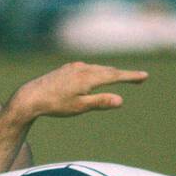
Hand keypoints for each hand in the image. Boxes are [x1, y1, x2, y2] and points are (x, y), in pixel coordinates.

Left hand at [8, 62, 146, 120]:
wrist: (31, 96)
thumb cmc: (55, 105)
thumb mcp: (79, 107)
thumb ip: (100, 102)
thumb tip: (120, 100)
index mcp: (88, 78)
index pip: (115, 76)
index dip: (131, 76)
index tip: (145, 76)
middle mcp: (83, 69)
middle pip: (109, 70)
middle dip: (124, 74)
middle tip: (140, 78)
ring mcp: (74, 68)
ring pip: (97, 69)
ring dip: (111, 72)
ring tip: (121, 75)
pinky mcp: (66, 69)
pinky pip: (87, 68)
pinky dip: (97, 71)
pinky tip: (95, 73)